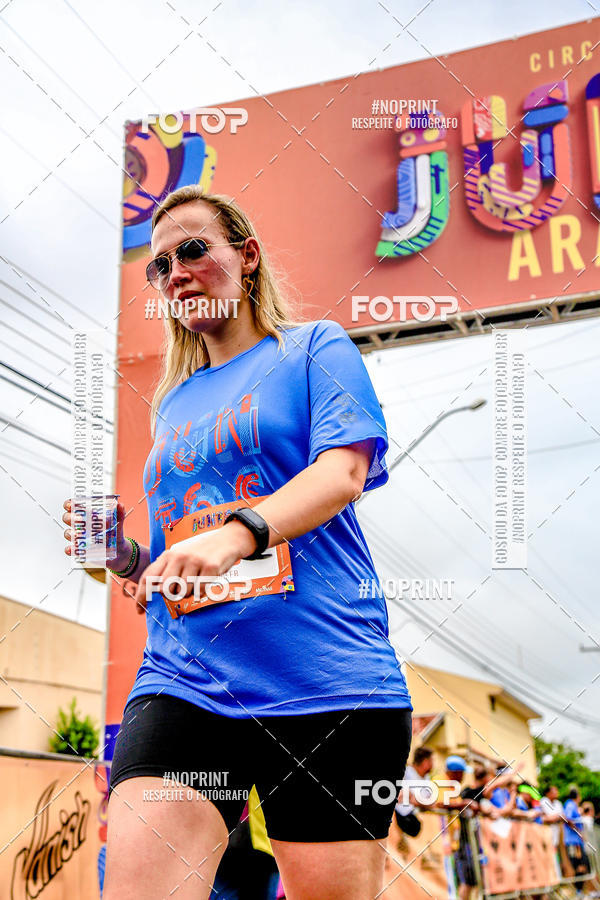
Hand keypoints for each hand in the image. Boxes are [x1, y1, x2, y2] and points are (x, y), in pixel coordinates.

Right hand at [62, 498, 128, 563]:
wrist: (119, 550)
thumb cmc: (114, 533)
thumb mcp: (118, 522)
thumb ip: (119, 513)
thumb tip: (120, 505)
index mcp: (86, 514)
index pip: (73, 506)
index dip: (69, 504)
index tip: (71, 504)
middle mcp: (80, 525)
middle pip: (67, 518)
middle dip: (70, 517)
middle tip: (79, 519)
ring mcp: (79, 537)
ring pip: (68, 533)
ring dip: (70, 533)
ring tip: (79, 534)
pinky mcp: (80, 549)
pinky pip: (71, 549)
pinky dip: (70, 549)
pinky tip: (74, 548)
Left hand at [134, 520, 255, 613]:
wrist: (227, 540)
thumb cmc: (201, 554)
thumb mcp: (181, 558)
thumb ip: (167, 572)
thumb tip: (155, 593)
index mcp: (168, 555)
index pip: (148, 577)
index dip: (141, 595)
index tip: (138, 610)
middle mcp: (179, 556)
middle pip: (164, 589)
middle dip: (171, 595)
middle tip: (181, 590)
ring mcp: (195, 561)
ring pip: (183, 592)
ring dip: (189, 593)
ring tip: (197, 581)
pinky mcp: (210, 567)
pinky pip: (200, 590)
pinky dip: (202, 592)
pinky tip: (206, 581)